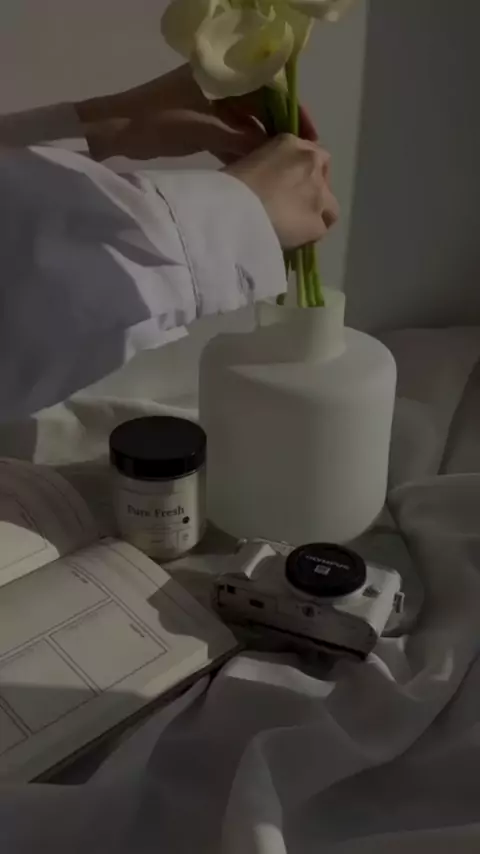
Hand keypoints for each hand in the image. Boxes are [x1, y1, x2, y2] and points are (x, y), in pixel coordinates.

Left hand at [75, 64, 316, 161]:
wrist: (116, 131)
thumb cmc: (159, 121)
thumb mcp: (205, 130)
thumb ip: (242, 139)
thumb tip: (275, 152)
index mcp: (222, 73)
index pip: (269, 87)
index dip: (292, 112)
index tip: (307, 136)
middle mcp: (220, 83)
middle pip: (260, 106)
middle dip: (278, 131)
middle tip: (297, 158)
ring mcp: (209, 103)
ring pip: (245, 123)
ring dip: (260, 144)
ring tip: (280, 168)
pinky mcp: (200, 122)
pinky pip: (229, 134)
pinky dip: (241, 149)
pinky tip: (255, 170)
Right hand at [226, 134, 338, 249]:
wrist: (232, 212)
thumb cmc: (226, 186)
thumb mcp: (245, 162)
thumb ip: (265, 167)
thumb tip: (266, 180)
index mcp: (290, 143)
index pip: (308, 152)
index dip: (300, 168)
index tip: (287, 181)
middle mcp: (312, 164)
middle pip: (323, 175)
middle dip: (311, 188)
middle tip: (291, 204)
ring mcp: (319, 195)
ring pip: (330, 206)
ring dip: (317, 213)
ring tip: (297, 226)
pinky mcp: (317, 224)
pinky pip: (320, 231)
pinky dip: (308, 235)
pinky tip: (293, 241)